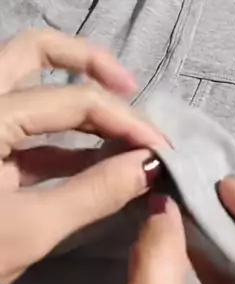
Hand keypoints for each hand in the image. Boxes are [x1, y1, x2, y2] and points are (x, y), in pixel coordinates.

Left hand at [0, 29, 165, 283]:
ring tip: (123, 128)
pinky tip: (98, 160)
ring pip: (27, 81)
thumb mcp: (28, 232)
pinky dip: (62, 136)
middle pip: (35, 52)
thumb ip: (94, 193)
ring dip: (77, 96)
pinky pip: (24, 125)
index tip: (162, 149)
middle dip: (90, 63)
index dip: (124, 120)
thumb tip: (151, 166)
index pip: (71, 100)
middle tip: (132, 89)